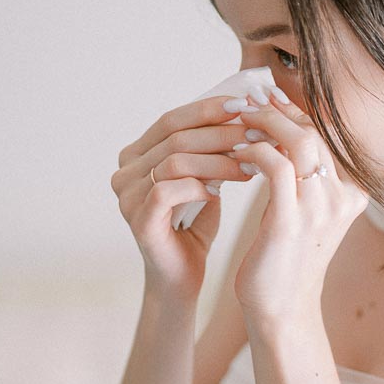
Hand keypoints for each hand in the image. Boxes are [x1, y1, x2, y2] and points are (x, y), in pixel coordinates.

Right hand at [110, 94, 256, 300]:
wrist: (182, 278)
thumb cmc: (194, 226)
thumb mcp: (204, 178)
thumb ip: (210, 148)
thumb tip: (244, 110)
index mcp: (137, 155)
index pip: (173, 119)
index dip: (209, 109)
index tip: (246, 105)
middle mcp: (126, 171)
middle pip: (175, 137)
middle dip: (221, 133)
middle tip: (257, 134)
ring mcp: (128, 196)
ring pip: (175, 161)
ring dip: (218, 160)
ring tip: (251, 165)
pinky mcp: (139, 220)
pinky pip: (168, 191)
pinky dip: (199, 186)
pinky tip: (221, 192)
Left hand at [231, 87, 369, 321]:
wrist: (281, 310)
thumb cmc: (283, 262)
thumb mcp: (300, 215)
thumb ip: (299, 181)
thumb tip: (277, 140)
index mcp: (349, 195)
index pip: (323, 137)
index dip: (294, 113)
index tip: (266, 98)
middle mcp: (342, 198)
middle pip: (314, 133)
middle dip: (278, 111)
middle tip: (247, 101)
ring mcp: (320, 210)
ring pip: (298, 143)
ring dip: (264, 126)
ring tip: (239, 122)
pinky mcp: (292, 222)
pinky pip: (275, 168)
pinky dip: (254, 152)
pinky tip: (236, 154)